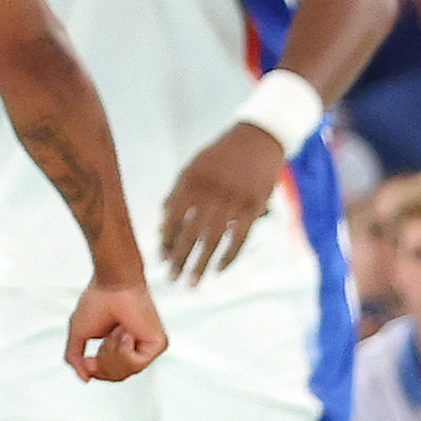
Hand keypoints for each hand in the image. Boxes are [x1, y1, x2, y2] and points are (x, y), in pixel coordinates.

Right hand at [63, 260, 169, 382]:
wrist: (113, 284)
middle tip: (101, 345)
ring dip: (112, 354)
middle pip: (116, 376)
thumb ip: (76, 359)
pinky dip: (124, 350)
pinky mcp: (158, 344)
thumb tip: (85, 378)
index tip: (86, 359)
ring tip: (114, 333)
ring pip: (126, 372)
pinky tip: (125, 333)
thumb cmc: (98, 300)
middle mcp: (135, 347)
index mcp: (119, 345)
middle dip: (102, 363)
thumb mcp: (79, 334)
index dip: (95, 370)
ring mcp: (147, 347)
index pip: (109, 373)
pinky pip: (137, 364)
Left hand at [153, 122, 285, 285]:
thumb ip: (178, 193)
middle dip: (179, 258)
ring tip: (192, 282)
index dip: (166, 239)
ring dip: (201, 264)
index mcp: (191, 180)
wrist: (258, 137)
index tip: (161, 258)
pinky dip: (228, 256)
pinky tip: (218, 270)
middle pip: (190, 232)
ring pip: (213, 239)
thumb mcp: (194, 166)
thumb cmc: (222, 155)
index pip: (173, 217)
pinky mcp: (254, 206)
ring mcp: (233, 199)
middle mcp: (210, 191)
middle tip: (172, 278)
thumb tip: (162, 222)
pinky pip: (238, 238)